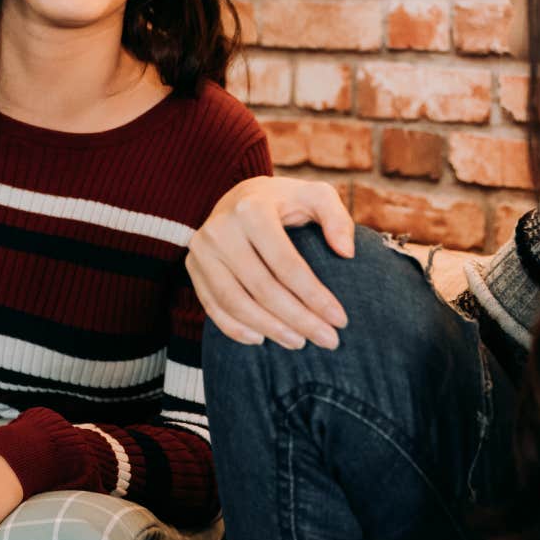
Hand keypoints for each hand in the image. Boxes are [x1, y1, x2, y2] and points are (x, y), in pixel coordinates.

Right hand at [186, 175, 354, 350]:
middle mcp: (221, 228)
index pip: (286, 263)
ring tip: (299, 343)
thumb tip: (347, 253)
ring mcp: (202, 249)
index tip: (340, 319)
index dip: (315, 296)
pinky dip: (235, 328)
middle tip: (328, 340)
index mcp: (252, 208)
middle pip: (262, 287)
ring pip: (235, 302)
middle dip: (299, 319)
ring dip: (270, 328)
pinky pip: (212, 306)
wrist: (240, 197)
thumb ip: (337, 218)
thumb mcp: (316, 196)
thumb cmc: (286, 202)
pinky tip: (261, 339)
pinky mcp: (192, 267)